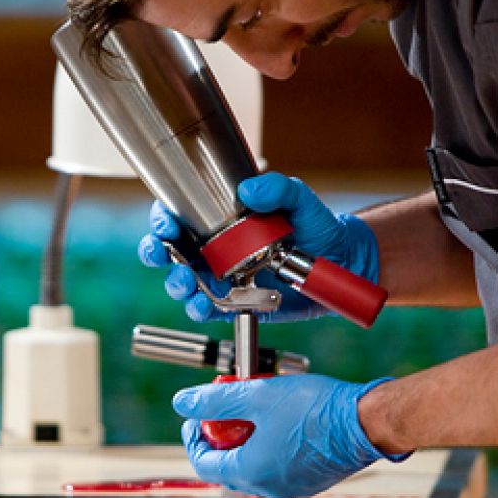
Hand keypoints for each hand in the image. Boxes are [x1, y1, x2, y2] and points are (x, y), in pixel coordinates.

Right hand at [137, 173, 379, 321]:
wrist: (340, 263)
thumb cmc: (315, 226)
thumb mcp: (300, 200)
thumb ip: (278, 188)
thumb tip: (250, 189)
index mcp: (220, 219)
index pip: (178, 215)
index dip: (163, 219)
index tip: (166, 224)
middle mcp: (214, 248)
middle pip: (168, 250)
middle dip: (156, 252)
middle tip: (163, 253)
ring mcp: (221, 277)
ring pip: (182, 282)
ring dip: (176, 283)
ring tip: (187, 283)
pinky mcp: (234, 303)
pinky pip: (207, 309)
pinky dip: (200, 309)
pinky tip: (204, 305)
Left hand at [173, 374, 401, 497]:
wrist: (366, 422)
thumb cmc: (317, 409)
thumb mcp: (257, 395)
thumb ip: (215, 401)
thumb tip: (183, 402)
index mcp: (251, 471)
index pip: (203, 463)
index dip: (193, 438)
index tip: (196, 417)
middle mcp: (269, 486)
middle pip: (228, 467)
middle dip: (220, 438)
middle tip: (224, 410)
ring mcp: (292, 486)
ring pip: (255, 466)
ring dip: (246, 441)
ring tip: (254, 410)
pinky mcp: (311, 481)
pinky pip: (278, 467)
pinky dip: (269, 447)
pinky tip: (280, 421)